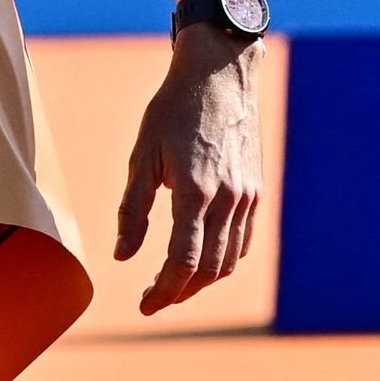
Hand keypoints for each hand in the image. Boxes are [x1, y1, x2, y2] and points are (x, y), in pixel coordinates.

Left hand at [114, 37, 261, 314]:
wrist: (220, 75)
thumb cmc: (173, 110)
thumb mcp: (142, 156)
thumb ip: (132, 210)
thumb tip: (123, 257)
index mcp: (195, 192)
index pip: (183, 261)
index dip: (163, 291)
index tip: (144, 305)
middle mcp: (227, 199)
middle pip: (208, 270)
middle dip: (179, 292)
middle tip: (153, 298)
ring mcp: (247, 197)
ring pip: (230, 260)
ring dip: (202, 281)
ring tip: (174, 283)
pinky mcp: (256, 191)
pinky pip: (244, 241)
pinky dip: (224, 260)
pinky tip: (203, 260)